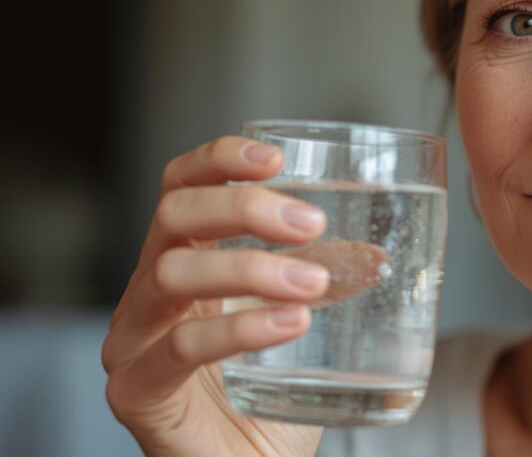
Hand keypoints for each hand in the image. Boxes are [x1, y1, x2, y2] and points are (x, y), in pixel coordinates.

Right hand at [103, 137, 331, 456]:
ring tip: (315, 283)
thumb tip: (377, 251)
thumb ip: (324, 278)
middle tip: (310, 223)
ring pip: (172, 272)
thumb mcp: (299, 318)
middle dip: (243, 207)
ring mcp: (134, 340)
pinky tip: (289, 323)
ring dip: (250, 268)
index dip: (219, 159)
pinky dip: (239, 328)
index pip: (181, 185)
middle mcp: (149, 291)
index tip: (275, 159)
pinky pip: (179, 347)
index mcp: (184, 258)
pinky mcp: (137, 392)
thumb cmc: (272, 393)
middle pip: (173, 214)